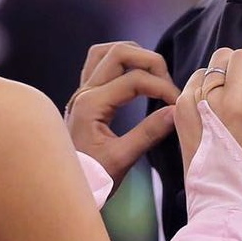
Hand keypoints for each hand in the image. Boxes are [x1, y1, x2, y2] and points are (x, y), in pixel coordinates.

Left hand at [66, 41, 180, 187]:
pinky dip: (119, 62)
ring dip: (133, 55)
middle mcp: (83, 91)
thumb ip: (148, 133)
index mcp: (91, 104)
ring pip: (106, 52)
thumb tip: (176, 111)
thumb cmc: (91, 179)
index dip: (162, 87)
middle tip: (168, 85)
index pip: (134, 79)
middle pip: (119, 53)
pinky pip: (99, 63)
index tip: (179, 104)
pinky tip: (134, 74)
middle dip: (150, 62)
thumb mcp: (121, 160)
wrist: (62, 189)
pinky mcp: (83, 96)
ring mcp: (81, 91)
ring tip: (154, 75)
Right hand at [174, 47, 241, 183]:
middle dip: (238, 66)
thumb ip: (197, 116)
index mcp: (184, 106)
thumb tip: (217, 105)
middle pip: (221, 56)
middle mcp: (203, 97)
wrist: (220, 201)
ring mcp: (228, 102)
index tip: (230, 98)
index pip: (201, 73)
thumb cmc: (207, 180)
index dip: (219, 82)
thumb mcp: (189, 140)